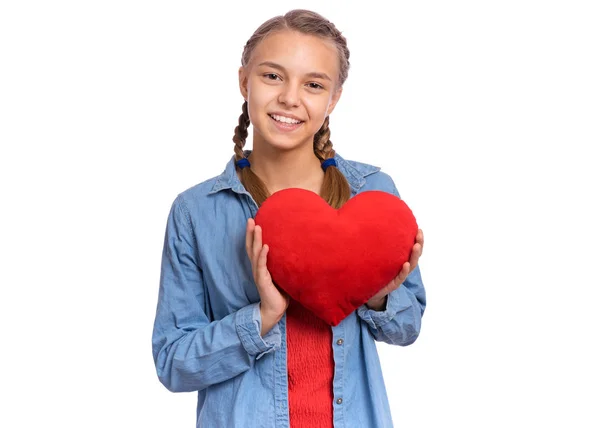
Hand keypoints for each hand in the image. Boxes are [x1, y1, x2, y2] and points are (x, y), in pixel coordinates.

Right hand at [245, 218, 288, 334]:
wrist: (275, 310)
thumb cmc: (280, 292)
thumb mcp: (282, 274)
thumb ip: (284, 264)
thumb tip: (297, 251)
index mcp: (260, 266)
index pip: (254, 247)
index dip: (252, 235)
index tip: (253, 221)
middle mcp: (257, 268)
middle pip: (251, 247)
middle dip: (250, 233)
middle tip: (250, 219)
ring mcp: (258, 274)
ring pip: (255, 253)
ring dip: (256, 240)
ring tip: (258, 227)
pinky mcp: (262, 281)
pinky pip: (262, 266)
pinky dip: (263, 256)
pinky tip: (265, 247)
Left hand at [366, 229, 423, 310]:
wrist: (367, 292)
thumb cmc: (372, 273)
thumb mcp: (376, 258)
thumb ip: (376, 246)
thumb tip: (370, 228)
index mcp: (399, 261)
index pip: (411, 249)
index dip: (417, 240)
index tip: (419, 229)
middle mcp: (402, 268)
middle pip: (414, 255)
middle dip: (419, 244)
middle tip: (419, 234)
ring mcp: (399, 276)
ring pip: (411, 265)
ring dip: (414, 255)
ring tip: (416, 246)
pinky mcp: (393, 284)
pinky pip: (400, 277)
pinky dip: (404, 271)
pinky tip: (406, 264)